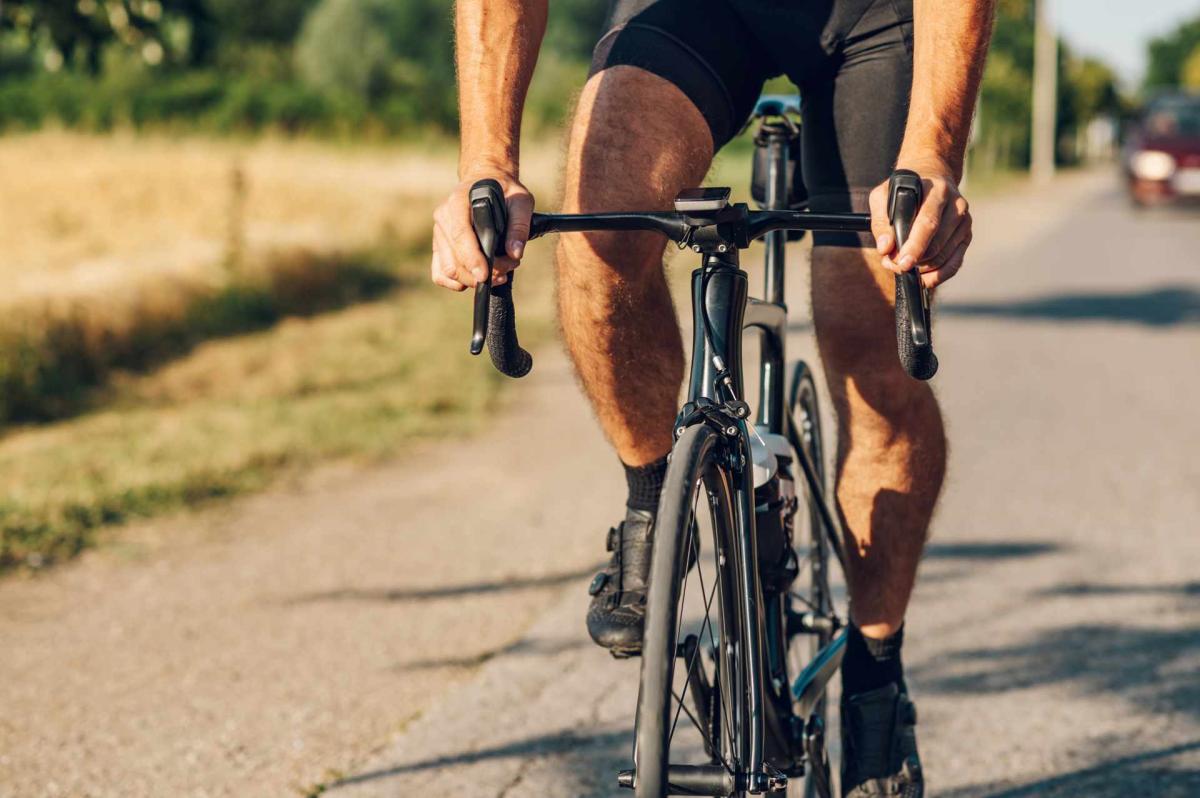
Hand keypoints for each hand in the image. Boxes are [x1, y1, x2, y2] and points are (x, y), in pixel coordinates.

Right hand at [431, 168, 533, 290]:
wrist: (487, 182)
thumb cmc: (504, 191)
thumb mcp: (520, 201)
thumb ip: (519, 226)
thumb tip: (514, 253)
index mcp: (459, 202)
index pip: (460, 234)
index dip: (472, 258)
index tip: (485, 275)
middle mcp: (443, 217)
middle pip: (454, 259)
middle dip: (479, 274)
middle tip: (505, 271)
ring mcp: (438, 232)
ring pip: (448, 269)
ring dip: (472, 280)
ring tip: (498, 274)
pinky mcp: (439, 246)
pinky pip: (439, 273)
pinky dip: (456, 282)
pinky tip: (475, 279)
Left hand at [868, 161, 972, 288]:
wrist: (930, 176)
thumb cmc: (902, 189)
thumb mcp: (883, 196)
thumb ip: (880, 221)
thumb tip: (885, 248)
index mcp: (937, 191)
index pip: (928, 223)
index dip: (915, 246)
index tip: (901, 263)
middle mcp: (956, 205)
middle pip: (937, 244)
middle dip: (914, 261)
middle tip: (893, 265)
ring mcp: (964, 221)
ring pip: (943, 256)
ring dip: (921, 269)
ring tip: (902, 265)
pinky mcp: (966, 235)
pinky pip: (955, 263)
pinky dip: (937, 276)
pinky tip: (922, 278)